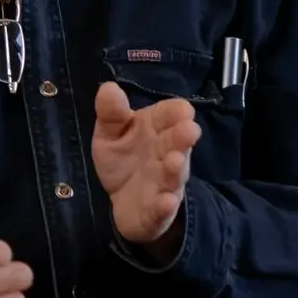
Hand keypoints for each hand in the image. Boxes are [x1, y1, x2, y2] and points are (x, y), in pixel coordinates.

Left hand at [92, 83, 200, 245]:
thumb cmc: (123, 159)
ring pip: (173, 176)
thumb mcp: (110, 134)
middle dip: (182, 137)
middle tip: (188, 130)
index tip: (182, 109)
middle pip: (176, 144)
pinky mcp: (157, 210)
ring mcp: (165, 183)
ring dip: (176, 169)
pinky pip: (163, 209)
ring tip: (176, 160)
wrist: (123, 202)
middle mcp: (166, 154)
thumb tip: (108, 87)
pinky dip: (165, 206)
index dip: (175, 112)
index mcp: (155, 130)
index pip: (169, 116)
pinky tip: (165, 201)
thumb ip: (111, 113)